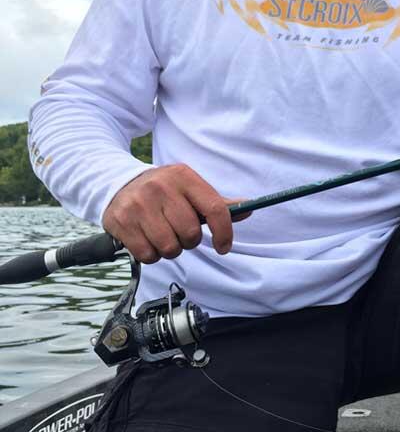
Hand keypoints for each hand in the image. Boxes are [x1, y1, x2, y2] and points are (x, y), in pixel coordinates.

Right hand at [102, 164, 251, 263]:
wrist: (119, 184)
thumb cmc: (163, 191)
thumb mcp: (189, 188)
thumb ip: (217, 202)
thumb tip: (248, 209)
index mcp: (183, 176)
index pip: (215, 209)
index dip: (224, 233)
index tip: (223, 246)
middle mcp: (161, 187)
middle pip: (191, 233)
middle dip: (189, 241)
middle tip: (180, 233)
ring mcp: (139, 204)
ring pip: (170, 247)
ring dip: (170, 249)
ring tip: (163, 235)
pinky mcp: (121, 221)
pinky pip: (148, 255)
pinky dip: (151, 255)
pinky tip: (147, 239)